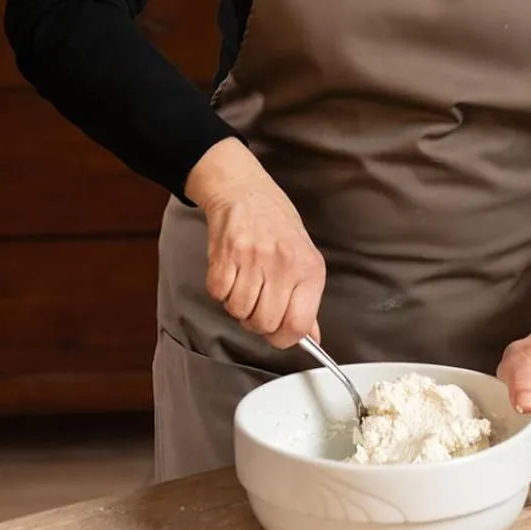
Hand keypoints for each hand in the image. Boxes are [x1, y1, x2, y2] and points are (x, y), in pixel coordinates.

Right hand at [186, 139, 325, 349]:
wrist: (246, 191)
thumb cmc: (277, 226)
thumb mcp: (304, 259)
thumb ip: (307, 302)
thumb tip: (312, 338)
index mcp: (309, 269)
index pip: (299, 325)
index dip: (285, 338)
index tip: (278, 332)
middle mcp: (284, 264)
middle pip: (265, 324)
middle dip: (257, 322)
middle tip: (258, 301)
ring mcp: (254, 258)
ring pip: (239, 312)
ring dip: (238, 305)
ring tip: (245, 283)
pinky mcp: (226, 254)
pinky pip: (218, 294)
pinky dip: (221, 290)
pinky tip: (231, 272)